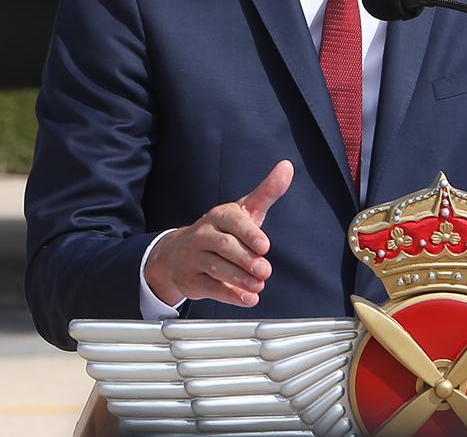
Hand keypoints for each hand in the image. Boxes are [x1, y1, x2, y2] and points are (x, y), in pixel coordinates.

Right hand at [143, 160, 292, 307]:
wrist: (179, 253)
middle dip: (246, 259)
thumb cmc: (221, 230)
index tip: (265, 246)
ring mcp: (195, 258)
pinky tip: (247, 298)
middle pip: (224, 246)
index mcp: (219, 216)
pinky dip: (230, 295)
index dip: (249, 234)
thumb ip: (267, 192)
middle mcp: (204, 235)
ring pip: (216, 267)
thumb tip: (287, 167)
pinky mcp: (191, 280)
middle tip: (265, 270)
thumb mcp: (243, 211)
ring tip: (258, 285)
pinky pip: (210, 288)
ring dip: (239, 278)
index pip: (233, 222)